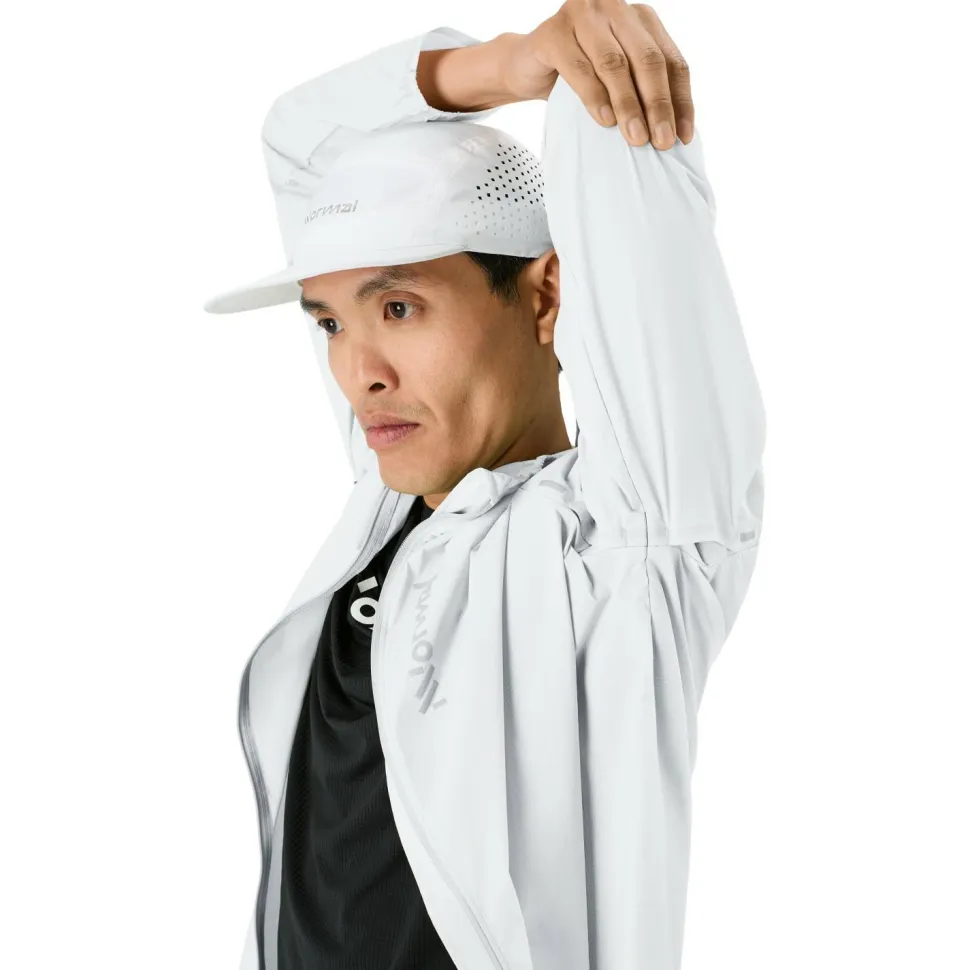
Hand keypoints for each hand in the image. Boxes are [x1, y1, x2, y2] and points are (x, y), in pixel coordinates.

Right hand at [500, 0, 692, 148]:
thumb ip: (642, 91)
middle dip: (657, 104)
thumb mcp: (616, 82)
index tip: (682, 137)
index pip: (671, 60)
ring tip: (636, 138)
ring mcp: (583, 15)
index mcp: (640, 19)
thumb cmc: (577, 76)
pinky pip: (579, 68)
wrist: (525, 67)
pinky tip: (604, 122)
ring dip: (628, 105)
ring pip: (615, 64)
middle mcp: (615, 8)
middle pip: (647, 60)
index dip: (679, 100)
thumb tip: (675, 133)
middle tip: (661, 142)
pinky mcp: (553, 32)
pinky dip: (594, 97)